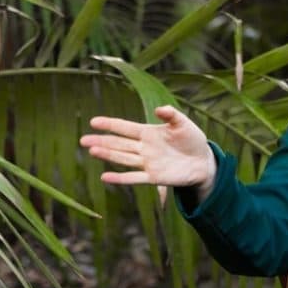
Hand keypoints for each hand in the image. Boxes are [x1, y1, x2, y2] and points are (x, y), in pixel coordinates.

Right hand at [79, 106, 216, 197]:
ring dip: (108, 155)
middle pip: (119, 143)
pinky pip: (134, 178)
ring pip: (123, 158)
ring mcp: (147, 162)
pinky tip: (105, 177)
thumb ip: (171, 115)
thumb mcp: (184, 124)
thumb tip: (159, 109)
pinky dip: (120, 178)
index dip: (110, 124)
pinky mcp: (154, 177)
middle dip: (102, 141)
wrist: (204, 162)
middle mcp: (144, 147)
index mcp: (149, 132)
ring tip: (92, 151)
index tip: (93, 121)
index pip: (125, 127)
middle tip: (83, 140)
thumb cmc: (193, 140)